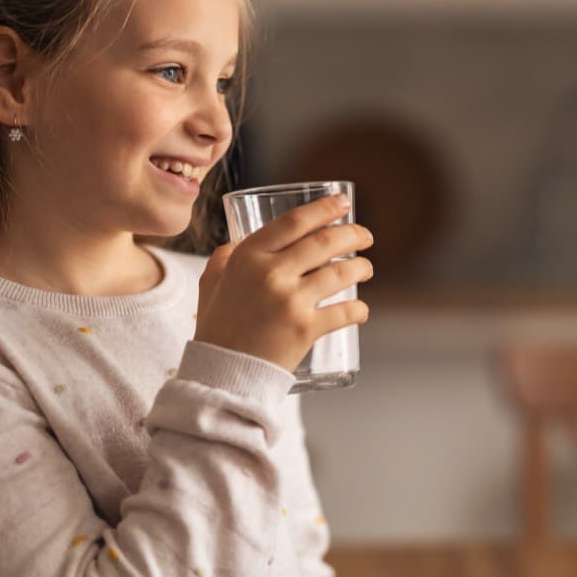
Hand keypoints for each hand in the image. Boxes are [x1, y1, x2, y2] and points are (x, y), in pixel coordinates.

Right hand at [193, 194, 374, 372]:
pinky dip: (359, 309)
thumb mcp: (211, 283)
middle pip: (324, 242)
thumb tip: (235, 243)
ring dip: (360, 267)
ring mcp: (290, 301)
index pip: (294, 222)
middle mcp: (271, 273)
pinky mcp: (306, 328)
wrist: (223, 373)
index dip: (324, 208)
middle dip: (353, 235)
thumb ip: (224, 259)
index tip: (343, 202)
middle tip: (365, 236)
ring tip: (366, 267)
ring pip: (340, 274)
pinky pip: (344, 312)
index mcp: (248, 257)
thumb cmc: (217, 329)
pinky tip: (361, 309)